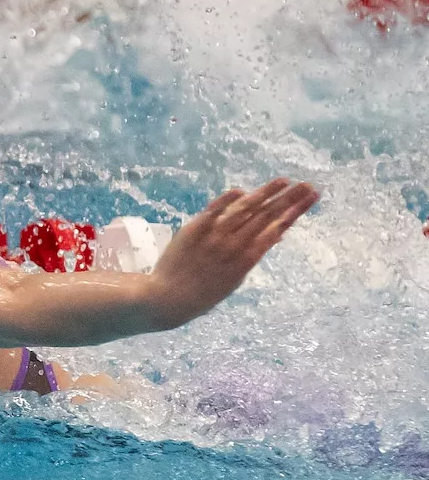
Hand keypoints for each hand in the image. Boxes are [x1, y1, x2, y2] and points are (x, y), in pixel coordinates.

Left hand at [148, 179, 319, 328]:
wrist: (168, 297)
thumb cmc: (204, 292)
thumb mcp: (236, 278)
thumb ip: (253, 254)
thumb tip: (276, 233)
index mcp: (247, 260)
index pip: (277, 229)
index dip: (295, 212)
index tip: (311, 198)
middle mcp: (233, 245)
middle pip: (266, 216)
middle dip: (289, 199)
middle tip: (308, 185)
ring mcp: (214, 236)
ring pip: (244, 209)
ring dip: (265, 193)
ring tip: (285, 181)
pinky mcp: (194, 229)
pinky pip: (213, 211)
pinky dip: (227, 200)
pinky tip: (243, 191)